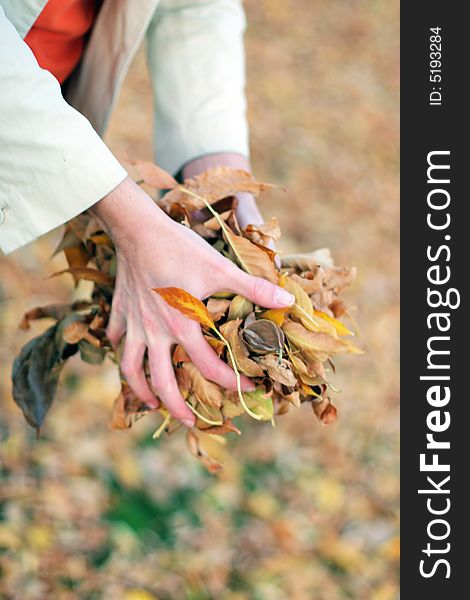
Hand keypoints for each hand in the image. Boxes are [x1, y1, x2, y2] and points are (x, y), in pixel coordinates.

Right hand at [91, 178, 294, 426]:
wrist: (139, 229)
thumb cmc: (181, 248)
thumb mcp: (221, 268)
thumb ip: (253, 288)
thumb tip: (285, 301)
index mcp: (183, 326)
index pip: (209, 366)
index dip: (231, 381)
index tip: (248, 387)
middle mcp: (156, 332)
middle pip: (162, 381)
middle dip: (177, 407)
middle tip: (191, 421)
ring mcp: (135, 324)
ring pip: (130, 368)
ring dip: (140, 389)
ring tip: (151, 403)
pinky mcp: (121, 310)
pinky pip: (117, 337)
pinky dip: (121, 348)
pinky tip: (127, 351)